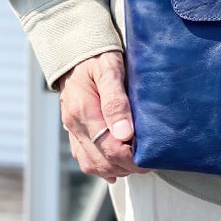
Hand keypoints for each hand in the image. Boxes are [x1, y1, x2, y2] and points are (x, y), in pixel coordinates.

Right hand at [56, 50, 148, 182]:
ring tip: (134, 163)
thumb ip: (116, 101)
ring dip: (114, 169)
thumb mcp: (110, 70)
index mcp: (83, 109)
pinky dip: (101, 167)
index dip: (130, 158)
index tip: (148, 158)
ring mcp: (72, 129)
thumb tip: (124, 134)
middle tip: (147, 162)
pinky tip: (117, 167)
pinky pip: (84, 158)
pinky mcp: (74, 131)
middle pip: (100, 161)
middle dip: (125, 167)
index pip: (108, 147)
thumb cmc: (97, 57)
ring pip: (90, 165)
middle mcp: (74, 123)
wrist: (76, 51)